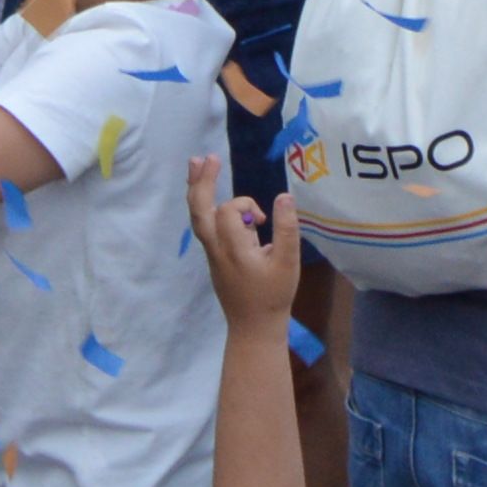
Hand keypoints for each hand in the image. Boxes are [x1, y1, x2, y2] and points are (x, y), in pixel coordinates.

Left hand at [187, 155, 303, 336]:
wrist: (254, 328)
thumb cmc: (273, 296)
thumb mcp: (288, 263)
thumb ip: (286, 229)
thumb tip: (284, 196)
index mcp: (233, 248)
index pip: (229, 211)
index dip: (247, 206)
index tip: (264, 220)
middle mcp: (216, 248)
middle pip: (199, 210)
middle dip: (200, 182)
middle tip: (203, 157)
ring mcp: (212, 254)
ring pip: (198, 218)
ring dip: (198, 191)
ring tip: (198, 165)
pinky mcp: (215, 259)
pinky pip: (205, 226)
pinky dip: (205, 206)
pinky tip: (211, 197)